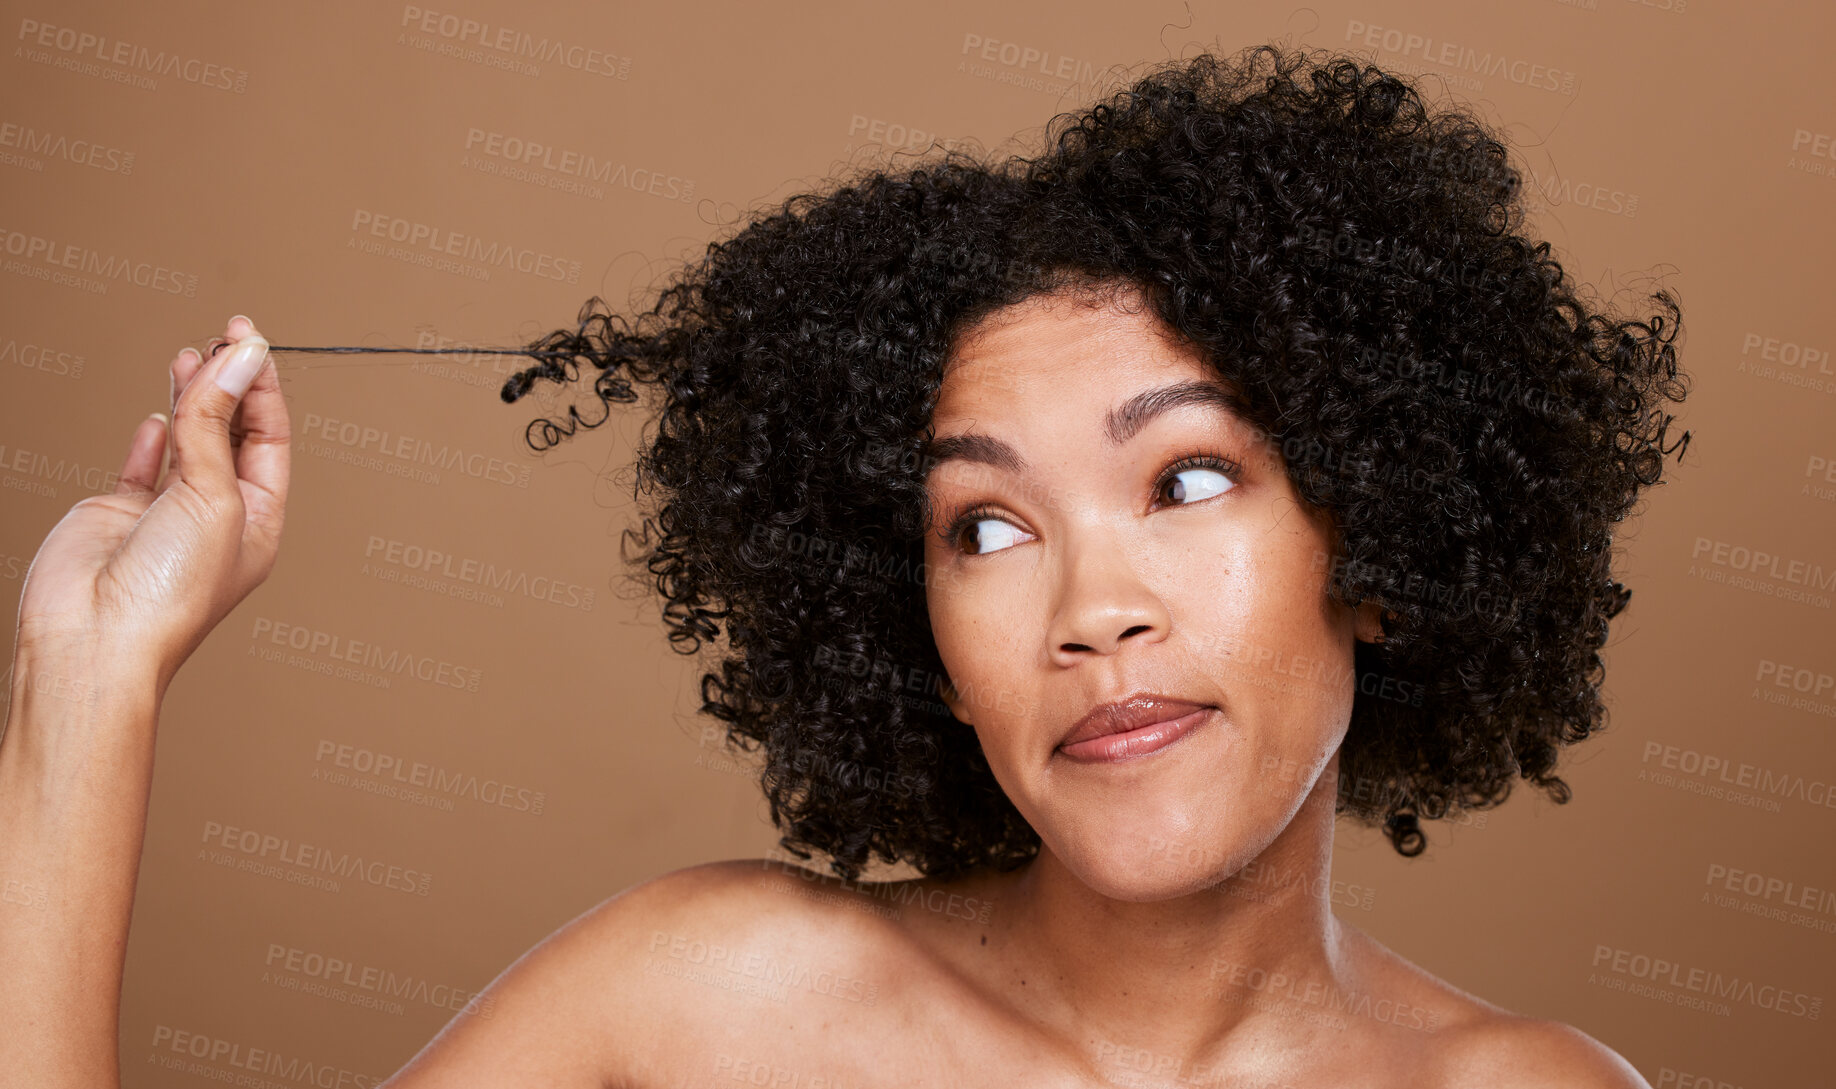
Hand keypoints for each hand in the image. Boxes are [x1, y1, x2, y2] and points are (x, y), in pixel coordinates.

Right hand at [12, 315, 290, 692]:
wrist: (96, 638)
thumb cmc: (168, 591)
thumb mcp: (211, 494)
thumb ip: (216, 423)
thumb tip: (238, 358)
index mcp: (261, 521)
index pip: (270, 437)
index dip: (260, 385)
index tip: (247, 338)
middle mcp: (219, 517)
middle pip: (233, 434)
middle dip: (229, 384)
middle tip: (222, 337)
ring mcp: (167, 515)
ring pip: (188, 442)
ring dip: (192, 399)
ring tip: (190, 355)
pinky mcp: (120, 515)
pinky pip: (142, 468)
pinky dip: (151, 440)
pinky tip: (158, 415)